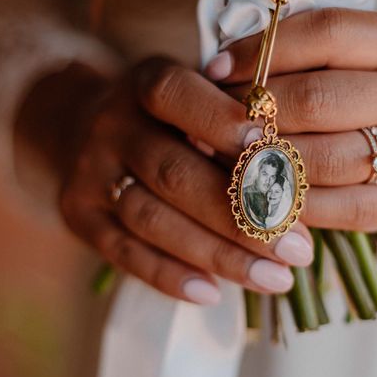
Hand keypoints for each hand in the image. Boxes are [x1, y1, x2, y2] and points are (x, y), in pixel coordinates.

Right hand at [58, 58, 314, 304]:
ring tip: (277, 279)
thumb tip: (298, 174)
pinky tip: (215, 294)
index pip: (178, 97)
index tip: (281, 155)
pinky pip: (123, 253)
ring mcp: (90, 172)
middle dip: (243, 216)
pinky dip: (170, 276)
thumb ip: (235, 119)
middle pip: (175, 173)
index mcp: (145, 83)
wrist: (84, 123)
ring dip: (219, 255)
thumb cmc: (170, 114)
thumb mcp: (197, 92)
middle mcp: (111, 125)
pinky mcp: (78, 215)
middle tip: (299, 249)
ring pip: (153, 220)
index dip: (225, 123)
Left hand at [202, 8, 376, 230]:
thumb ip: (330, 49)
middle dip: (254, 111)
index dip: (261, 51)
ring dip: (265, 161)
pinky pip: (348, 211)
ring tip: (229, 158)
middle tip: (215, 119)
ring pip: (327, 160)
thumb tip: (237, 68)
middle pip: (318, 100)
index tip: (217, 68)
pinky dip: (297, 206)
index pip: (325, 36)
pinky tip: (267, 195)